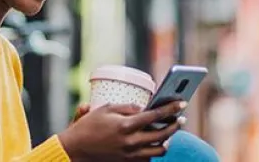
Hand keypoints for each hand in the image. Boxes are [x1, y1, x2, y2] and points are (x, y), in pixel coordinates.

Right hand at [58, 100, 186, 160]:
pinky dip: (154, 149)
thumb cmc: (89, 126)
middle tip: (180, 118)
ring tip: (168, 131)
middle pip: (163, 134)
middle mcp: (131, 141)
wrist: (76, 149)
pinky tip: (154, 142)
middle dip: (175, 125)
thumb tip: (143, 108)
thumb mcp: (105, 109)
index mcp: (126, 125)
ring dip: (167, 139)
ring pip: (160, 149)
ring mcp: (131, 154)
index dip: (170, 108)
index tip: (182, 103)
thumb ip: (127, 107)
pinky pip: (149, 157)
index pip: (155, 116)